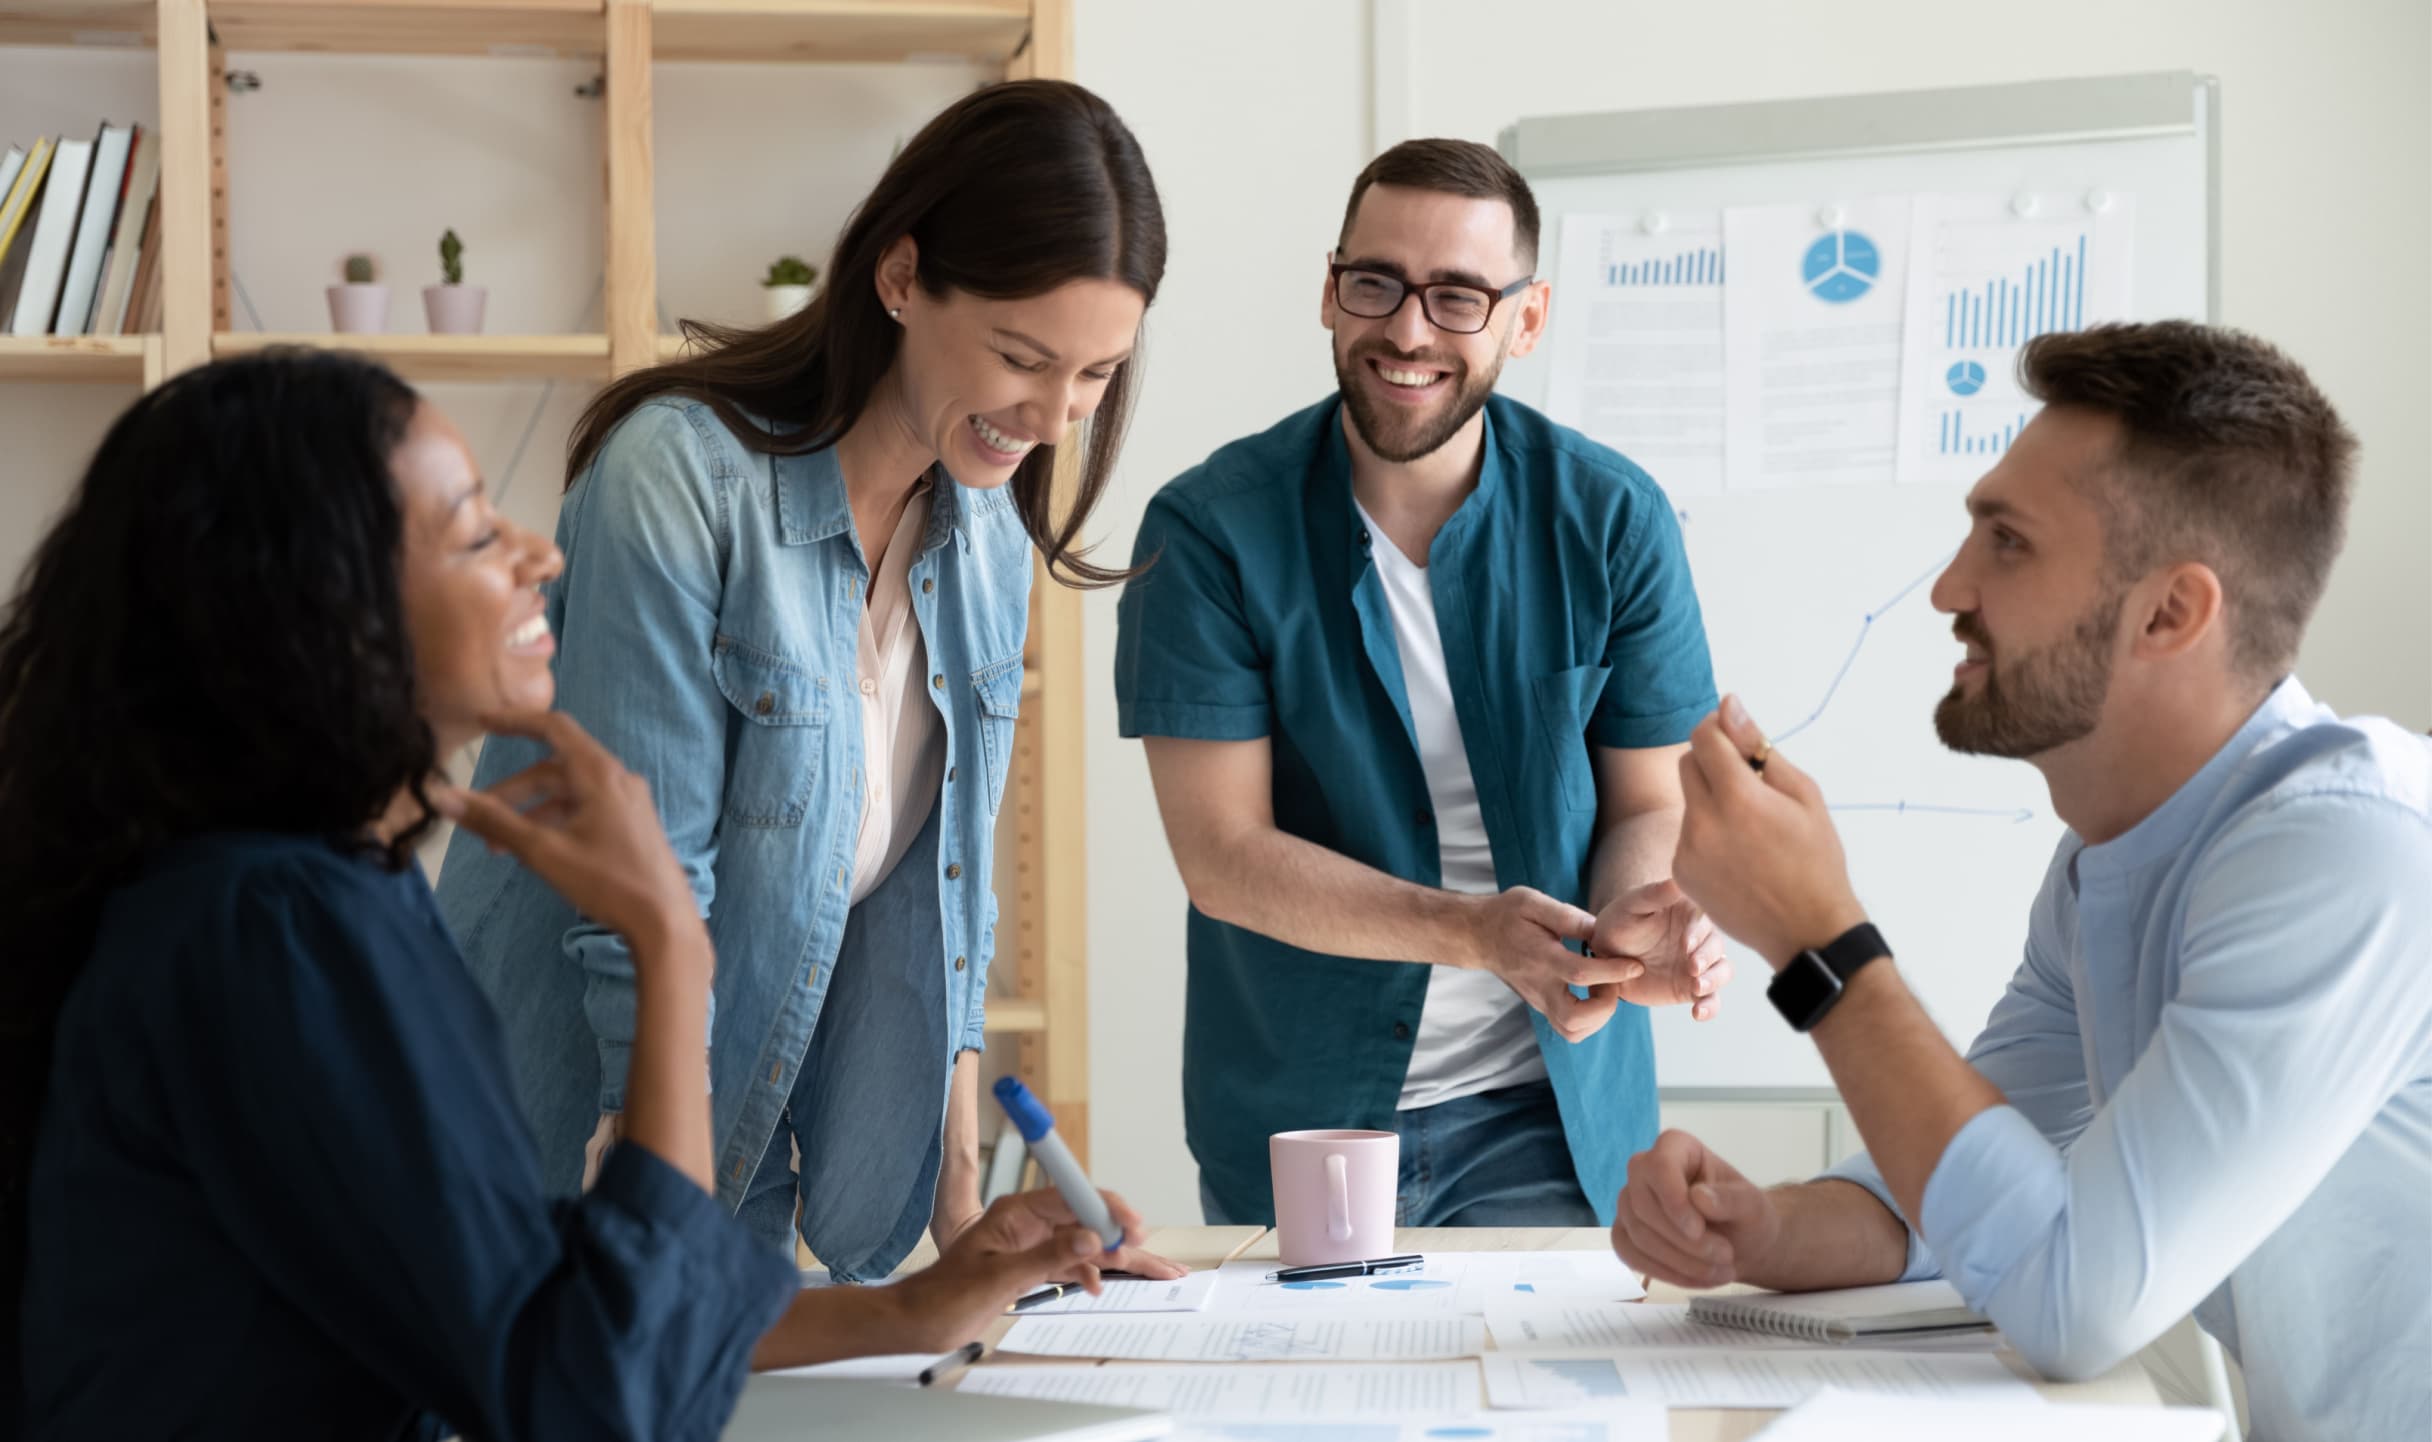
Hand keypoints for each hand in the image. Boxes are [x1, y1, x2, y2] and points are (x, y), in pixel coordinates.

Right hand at [432, 710, 703, 963]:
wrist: (665, 922)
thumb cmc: (608, 882)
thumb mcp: (543, 851)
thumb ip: (494, 822)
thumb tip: (443, 796)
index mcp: (599, 773)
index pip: (553, 728)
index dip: (515, 721)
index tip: (482, 721)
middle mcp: (617, 778)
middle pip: (555, 769)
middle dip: (513, 791)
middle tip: (478, 818)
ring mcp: (628, 802)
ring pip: (569, 793)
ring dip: (532, 812)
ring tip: (498, 848)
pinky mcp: (632, 824)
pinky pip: (586, 810)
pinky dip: (555, 821)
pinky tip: (535, 851)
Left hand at [875, 1188, 1176, 1353]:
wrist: (918, 1321)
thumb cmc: (943, 1297)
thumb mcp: (998, 1279)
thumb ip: (1047, 1257)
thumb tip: (1091, 1239)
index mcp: (1016, 1213)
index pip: (1072, 1197)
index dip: (1106, 1208)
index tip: (1131, 1223)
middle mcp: (1028, 1223)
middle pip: (1086, 1219)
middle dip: (1121, 1234)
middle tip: (1150, 1251)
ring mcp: (1031, 1243)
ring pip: (1085, 1243)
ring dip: (1116, 1257)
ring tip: (1153, 1270)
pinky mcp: (1031, 1264)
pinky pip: (1072, 1262)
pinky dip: (1091, 1273)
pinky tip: (1101, 1286)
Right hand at [1458, 886, 1645, 1041]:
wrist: (1478, 936)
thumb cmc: (1507, 915)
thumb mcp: (1533, 902)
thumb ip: (1567, 917)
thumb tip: (1600, 930)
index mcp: (1540, 958)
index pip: (1580, 974)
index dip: (1612, 972)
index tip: (1635, 965)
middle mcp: (1539, 987)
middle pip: (1573, 1020)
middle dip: (1605, 1006)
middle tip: (1612, 982)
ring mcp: (1539, 1001)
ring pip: (1572, 1031)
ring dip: (1599, 1017)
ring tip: (1604, 988)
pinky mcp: (1542, 1007)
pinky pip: (1570, 1028)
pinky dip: (1589, 1020)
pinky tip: (1593, 994)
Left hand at [1591, 878, 1732, 1020]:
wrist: (1606, 955)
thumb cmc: (1619, 922)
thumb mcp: (1632, 905)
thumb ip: (1654, 894)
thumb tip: (1678, 880)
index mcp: (1691, 914)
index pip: (1705, 921)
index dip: (1698, 933)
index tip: (1685, 944)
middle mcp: (1700, 939)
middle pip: (1718, 947)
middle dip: (1708, 958)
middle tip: (1691, 967)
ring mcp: (1699, 964)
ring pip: (1722, 972)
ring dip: (1714, 981)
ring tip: (1696, 988)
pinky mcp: (1693, 989)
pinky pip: (1711, 999)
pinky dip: (1710, 1007)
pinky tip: (1697, 1013)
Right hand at [1612, 1130, 1783, 1288]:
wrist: (1741, 1244)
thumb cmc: (1746, 1216)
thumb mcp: (1753, 1206)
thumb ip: (1731, 1199)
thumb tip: (1698, 1197)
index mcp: (1676, 1147)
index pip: (1658, 1165)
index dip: (1673, 1200)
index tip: (1698, 1230)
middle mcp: (1645, 1170)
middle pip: (1643, 1205)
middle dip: (1683, 1241)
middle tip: (1725, 1257)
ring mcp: (1630, 1202)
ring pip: (1637, 1234)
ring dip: (1679, 1262)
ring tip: (1719, 1272)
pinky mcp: (1625, 1232)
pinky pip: (1630, 1255)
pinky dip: (1664, 1273)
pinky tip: (1694, 1278)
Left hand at [1673, 696, 1866, 968]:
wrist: (1807, 930)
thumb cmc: (1815, 858)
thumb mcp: (1802, 794)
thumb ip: (1758, 747)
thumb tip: (1729, 704)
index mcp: (1737, 798)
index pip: (1704, 737)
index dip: (1717, 725)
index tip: (1734, 731)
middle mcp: (1703, 822)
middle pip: (1688, 762)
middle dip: (1712, 760)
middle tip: (1748, 779)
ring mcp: (1686, 850)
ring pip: (1689, 799)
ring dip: (1711, 797)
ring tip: (1750, 826)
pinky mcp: (1680, 872)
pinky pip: (1686, 833)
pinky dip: (1707, 831)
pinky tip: (1738, 853)